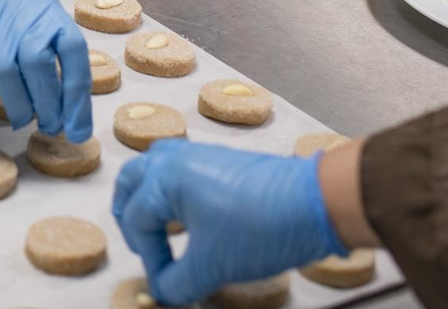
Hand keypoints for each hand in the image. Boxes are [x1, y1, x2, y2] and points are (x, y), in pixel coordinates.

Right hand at [0, 0, 91, 139]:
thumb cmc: (7, 4)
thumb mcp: (40, 9)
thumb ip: (55, 47)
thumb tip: (69, 105)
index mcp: (48, 10)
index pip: (74, 53)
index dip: (78, 97)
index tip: (78, 129)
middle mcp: (22, 17)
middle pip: (40, 69)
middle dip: (49, 108)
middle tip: (52, 127)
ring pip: (8, 80)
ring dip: (19, 107)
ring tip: (22, 117)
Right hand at [113, 140, 345, 305]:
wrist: (317, 203)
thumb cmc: (259, 228)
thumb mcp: (213, 265)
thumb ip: (179, 282)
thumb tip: (164, 293)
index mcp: (164, 177)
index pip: (137, 221)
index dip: (149, 259)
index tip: (164, 284)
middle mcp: (175, 159)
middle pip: (132, 182)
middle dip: (131, 217)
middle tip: (144, 247)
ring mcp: (199, 155)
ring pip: (156, 170)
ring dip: (150, 199)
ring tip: (161, 229)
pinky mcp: (222, 160)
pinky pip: (181, 171)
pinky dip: (174, 194)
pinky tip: (191, 219)